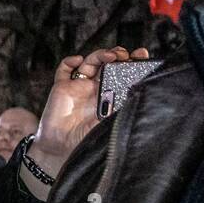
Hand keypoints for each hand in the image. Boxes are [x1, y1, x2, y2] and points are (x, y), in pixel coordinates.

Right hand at [30, 46, 150, 174]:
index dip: (132, 61)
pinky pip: (64, 69)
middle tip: (125, 55)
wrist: (61, 148)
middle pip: (107, 63)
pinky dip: (70, 61)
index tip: (142, 54)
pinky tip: (78, 60)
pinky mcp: (62, 87)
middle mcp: (95, 88)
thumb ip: (121, 108)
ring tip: (110, 55)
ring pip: (89, 62)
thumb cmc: (86, 139)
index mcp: (110, 95)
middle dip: (117, 54)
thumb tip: (138, 94)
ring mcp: (78, 86)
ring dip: (99, 55)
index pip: (123, 72)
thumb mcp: (111, 123)